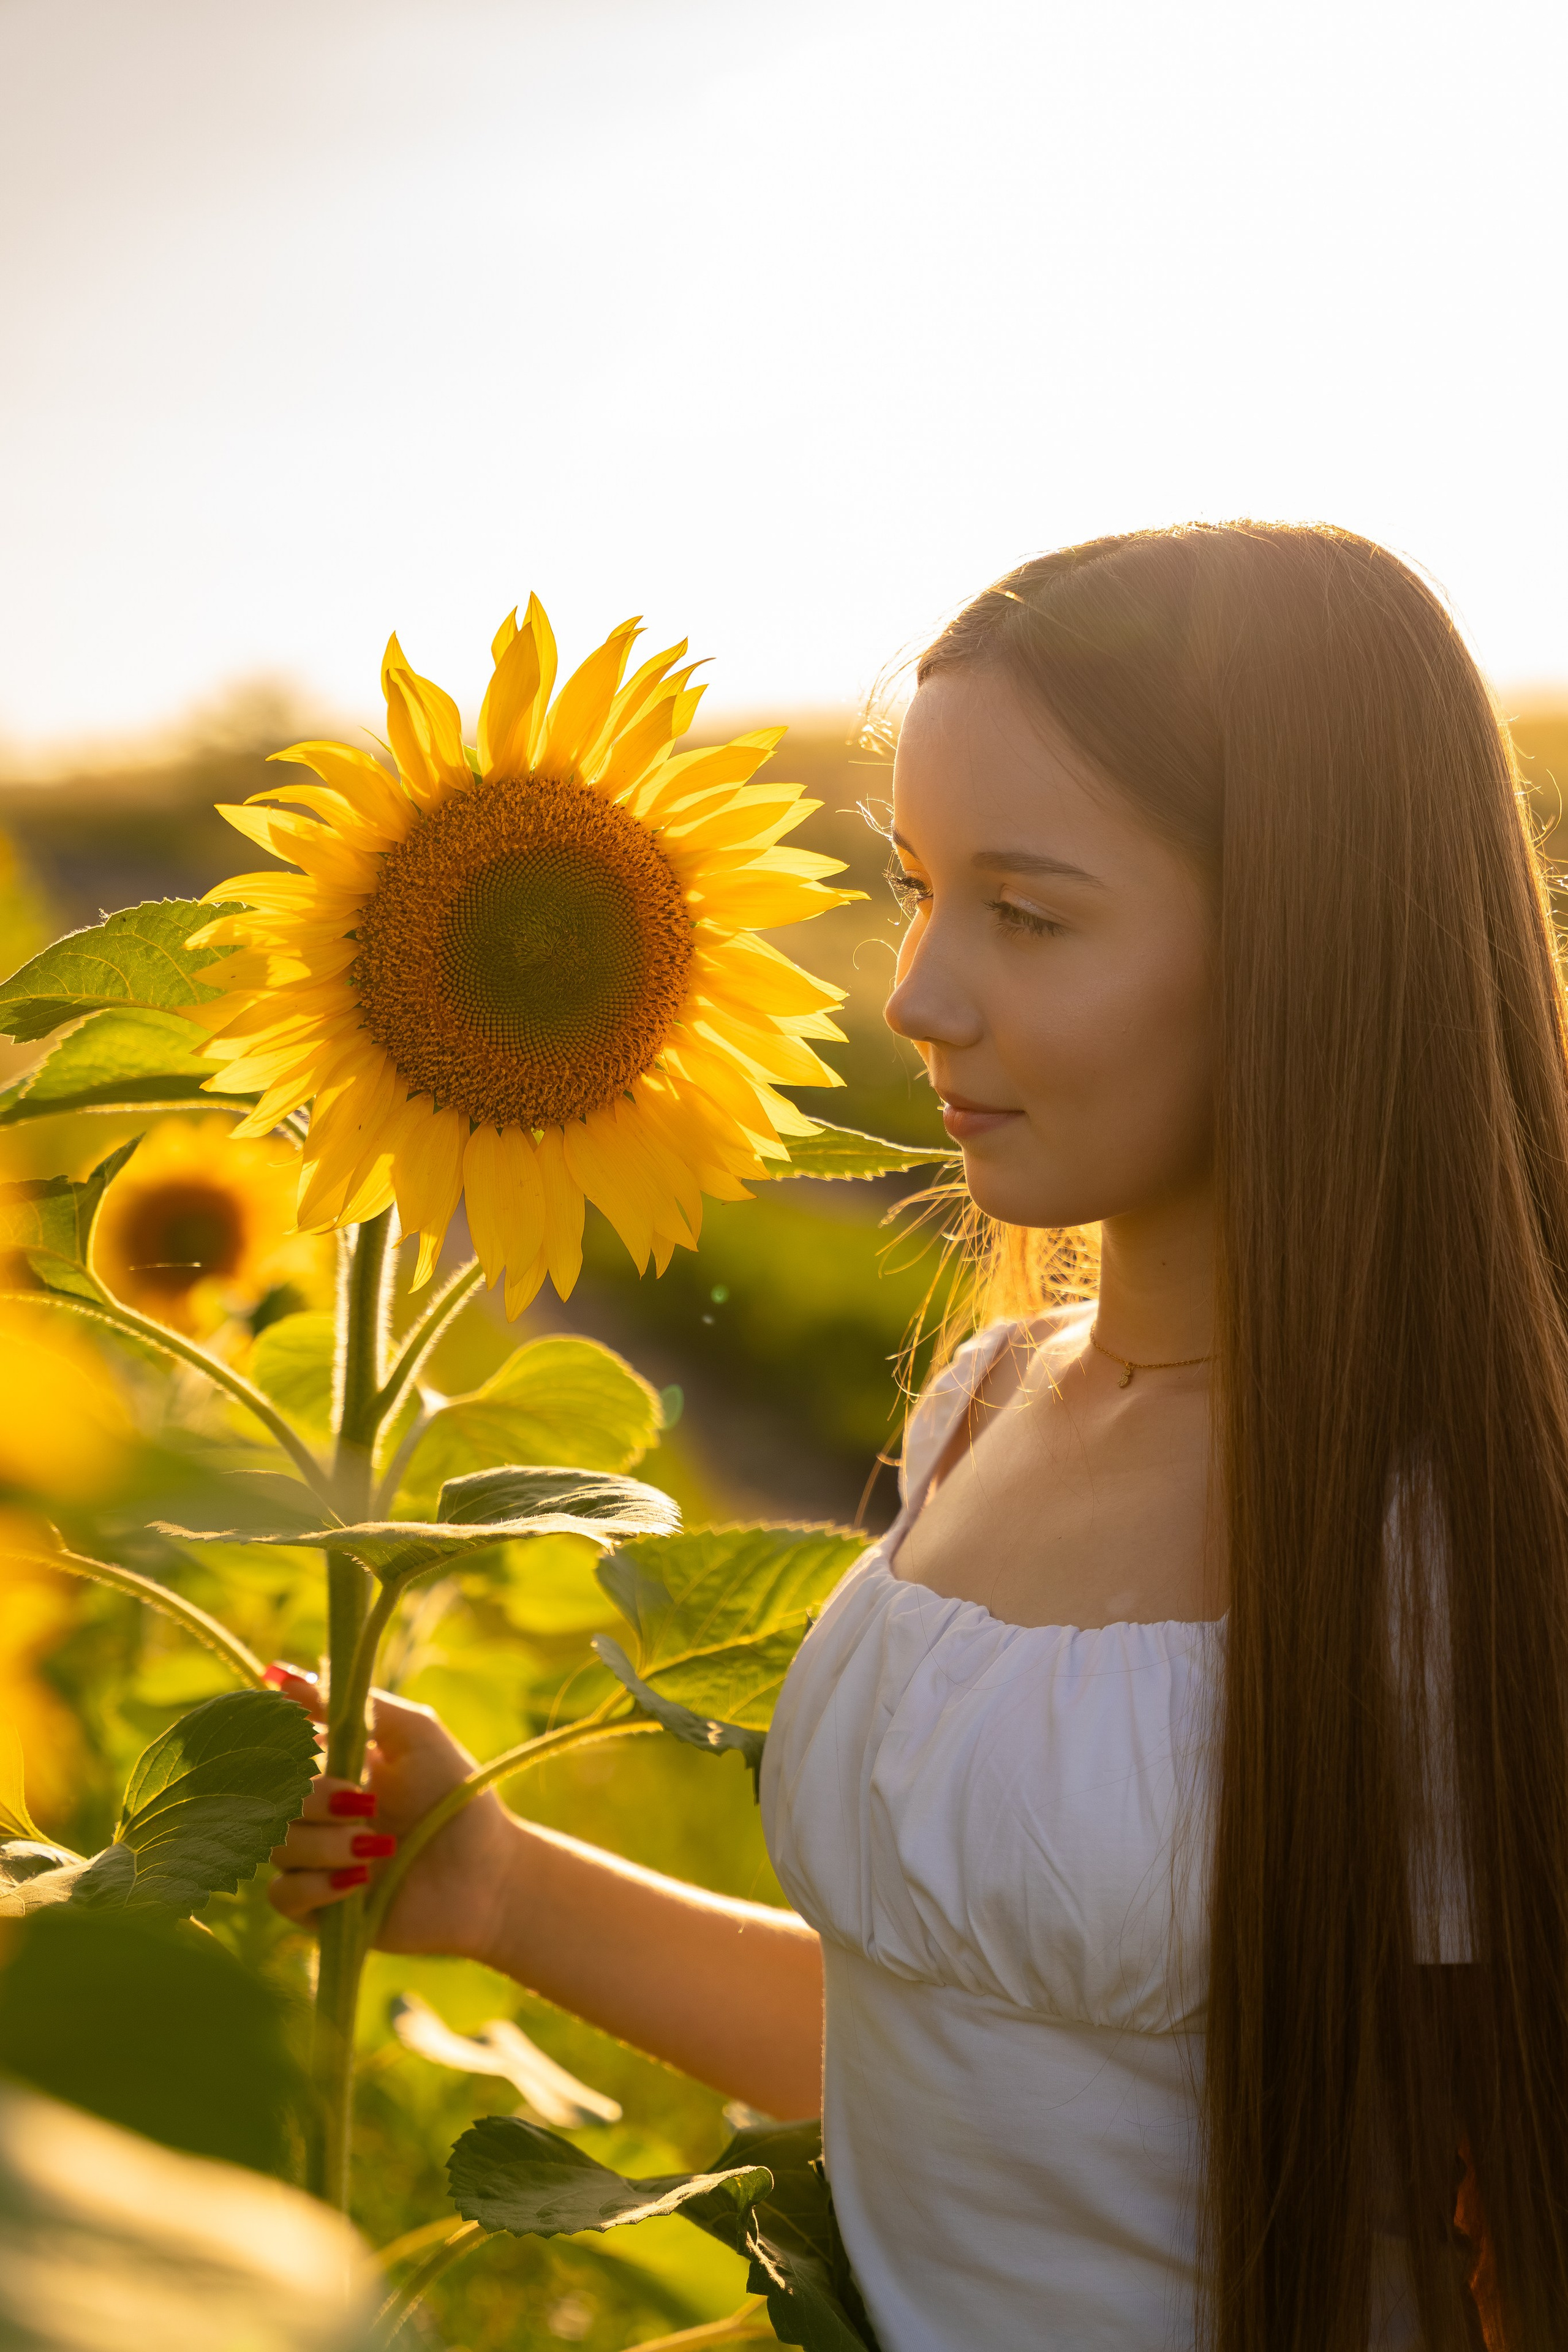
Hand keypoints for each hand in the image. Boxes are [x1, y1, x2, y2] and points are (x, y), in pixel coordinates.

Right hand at [267, 1679, 521, 1963]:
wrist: (487, 1875)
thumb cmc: (456, 1797)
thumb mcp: (412, 1734)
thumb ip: (350, 1704)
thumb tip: (281, 1674)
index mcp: (330, 1763)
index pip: (270, 1745)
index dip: (268, 1740)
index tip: (299, 1741)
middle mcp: (313, 1808)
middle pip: (266, 1794)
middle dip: (311, 1795)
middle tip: (362, 1800)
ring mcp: (311, 1858)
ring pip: (276, 1843)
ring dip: (327, 1842)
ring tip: (380, 1845)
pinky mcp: (315, 1910)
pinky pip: (282, 1894)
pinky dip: (319, 1885)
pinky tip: (362, 1880)